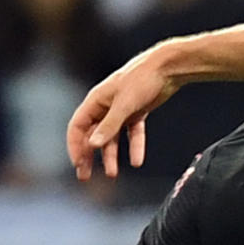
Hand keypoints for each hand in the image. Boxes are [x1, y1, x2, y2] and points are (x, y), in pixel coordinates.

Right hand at [66, 47, 178, 179]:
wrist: (167, 68)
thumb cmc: (142, 80)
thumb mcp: (124, 104)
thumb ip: (109, 125)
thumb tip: (92, 145)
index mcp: (96, 101)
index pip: (77, 127)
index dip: (75, 146)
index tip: (78, 164)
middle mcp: (106, 106)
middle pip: (92, 135)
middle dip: (89, 156)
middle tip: (85, 176)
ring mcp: (122, 110)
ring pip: (112, 138)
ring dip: (111, 156)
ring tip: (113, 175)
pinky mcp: (138, 112)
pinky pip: (133, 134)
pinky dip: (134, 147)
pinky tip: (137, 162)